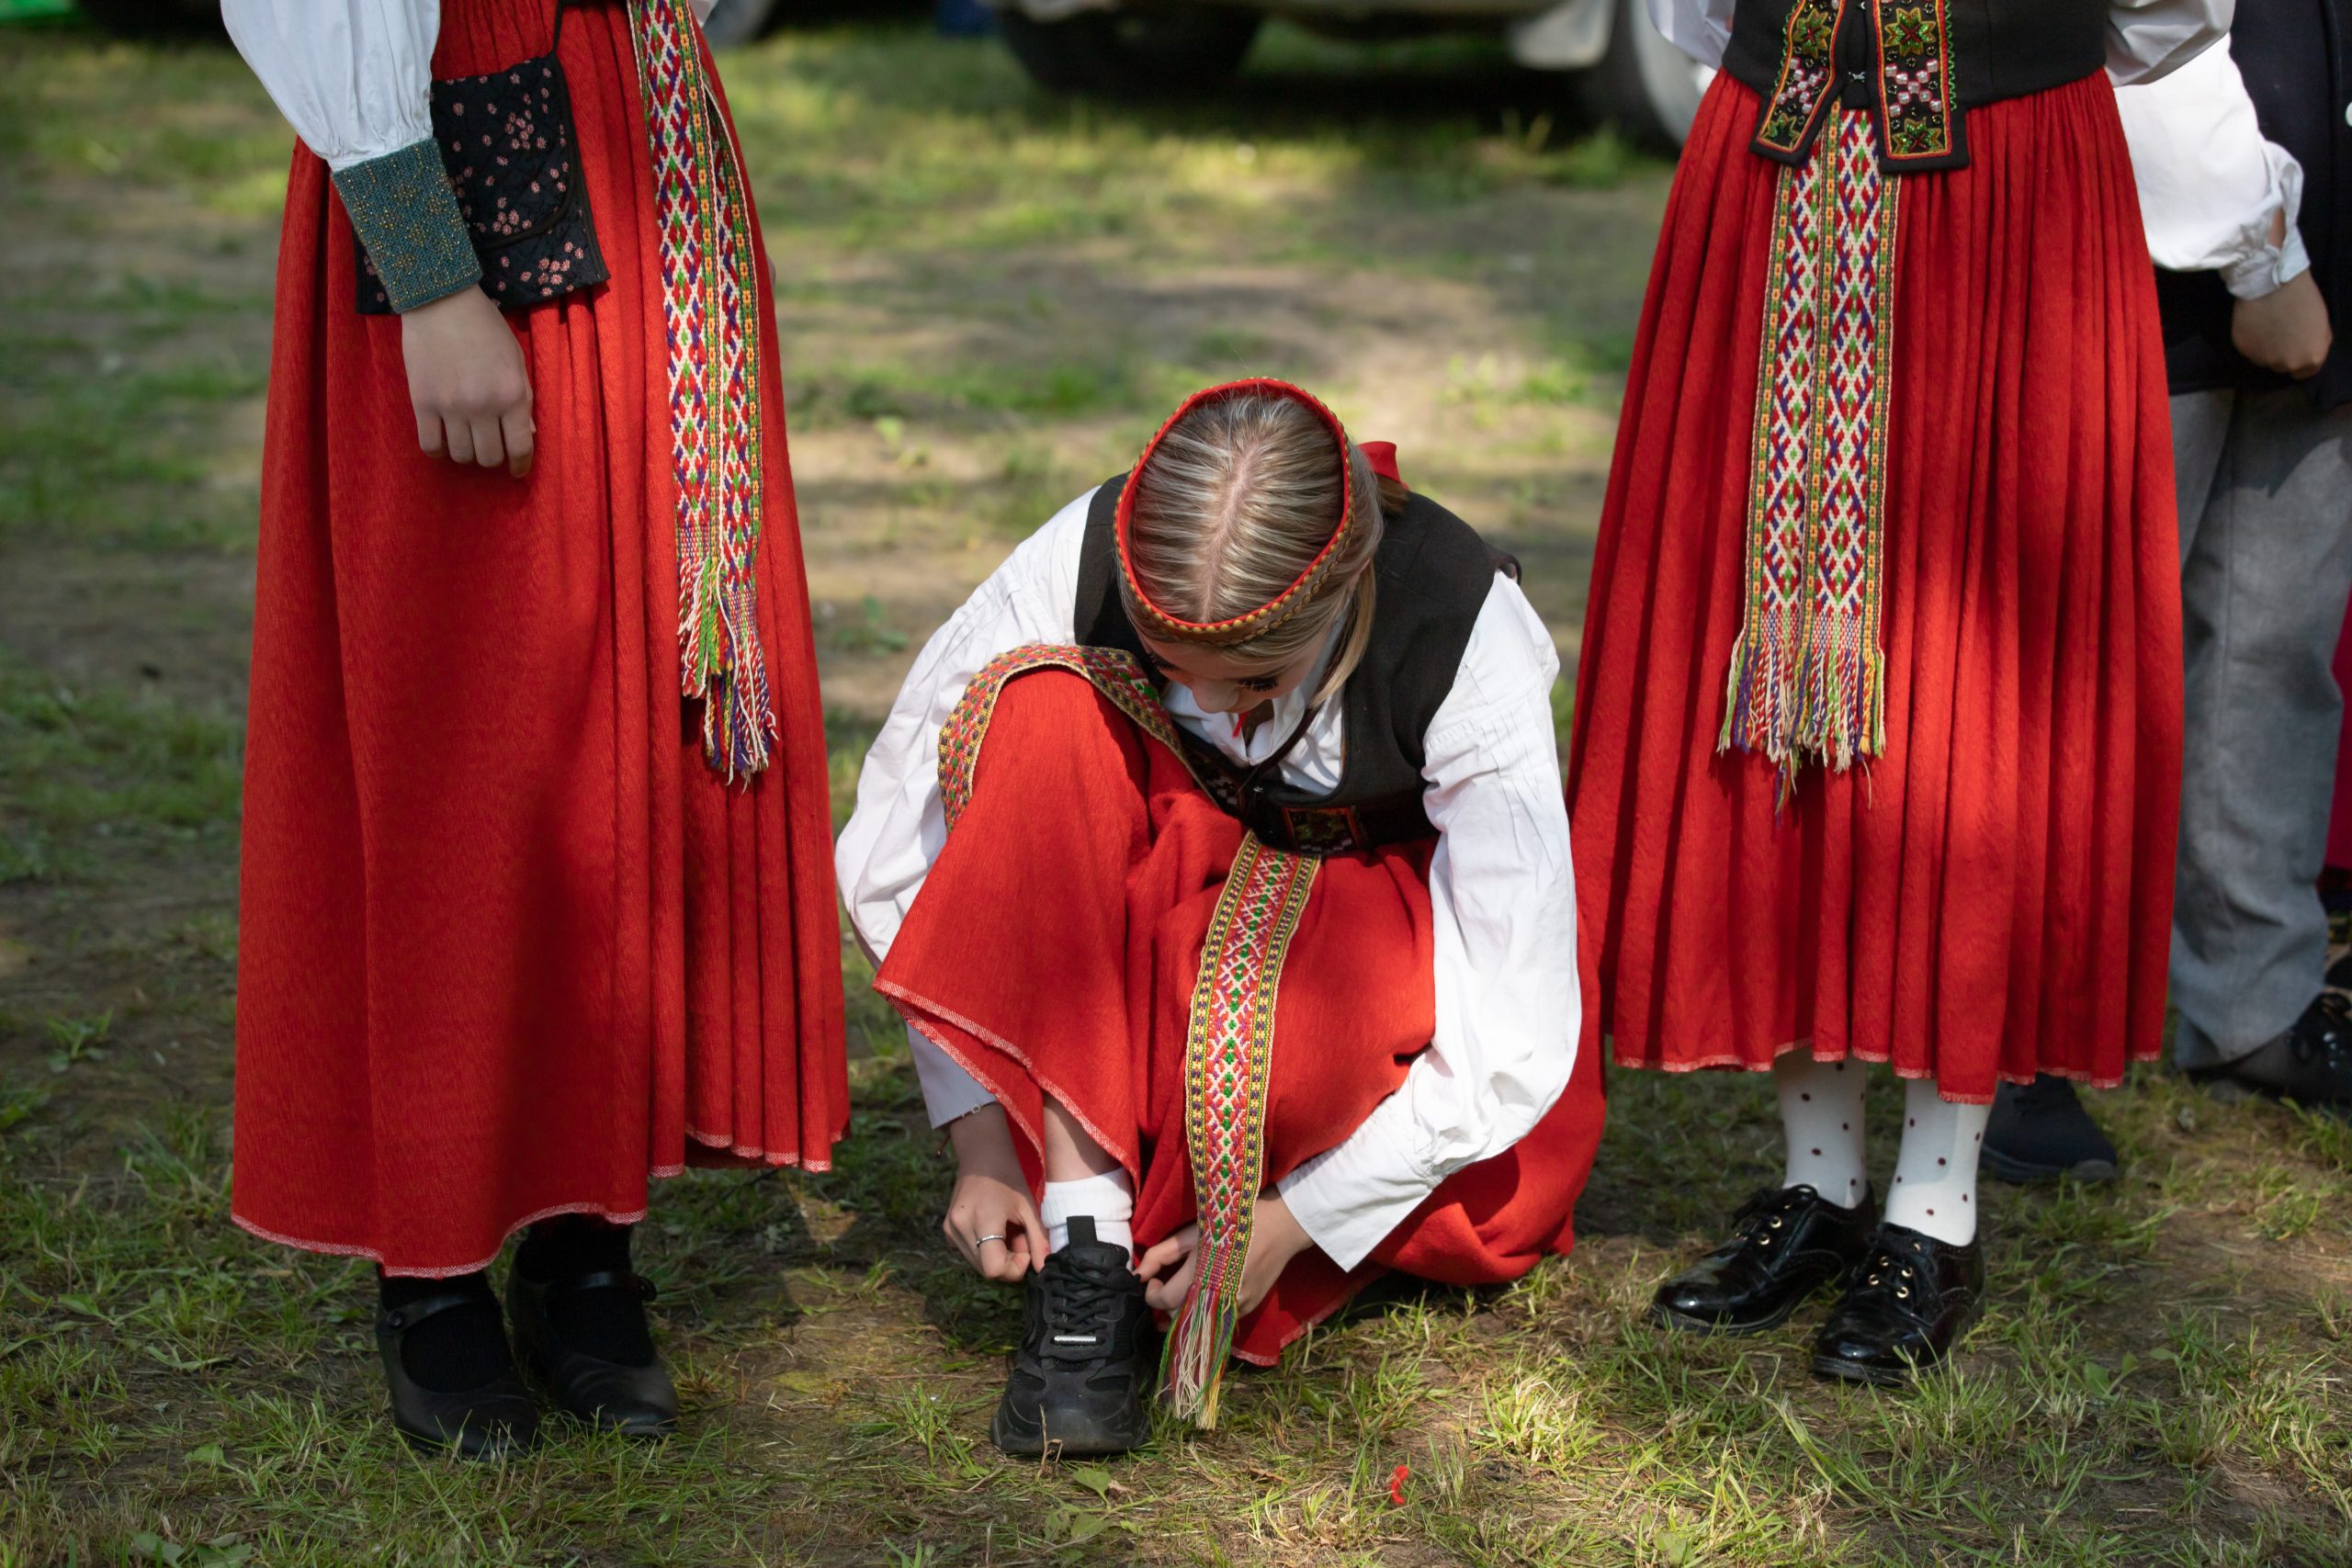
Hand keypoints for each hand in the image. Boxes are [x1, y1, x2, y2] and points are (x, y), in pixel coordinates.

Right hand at [400, 286, 534, 475]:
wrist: (441, 301)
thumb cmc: (485, 327)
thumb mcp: (516, 360)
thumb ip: (523, 399)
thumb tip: (526, 434)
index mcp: (512, 394)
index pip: (520, 447)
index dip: (520, 466)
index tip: (517, 471)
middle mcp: (484, 406)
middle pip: (489, 457)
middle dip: (492, 457)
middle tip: (489, 446)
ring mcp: (451, 406)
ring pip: (461, 455)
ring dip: (466, 453)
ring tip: (466, 439)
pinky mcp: (422, 402)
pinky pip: (430, 445)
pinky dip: (439, 450)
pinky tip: (444, 441)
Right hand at [943, 1104, 1045, 1281]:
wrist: (982, 1155)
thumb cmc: (1010, 1178)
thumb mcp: (1029, 1208)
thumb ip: (1038, 1241)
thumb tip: (1042, 1269)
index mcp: (981, 1221)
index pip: (994, 1269)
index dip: (1014, 1267)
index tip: (1026, 1245)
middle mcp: (959, 1228)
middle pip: (986, 1270)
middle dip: (1008, 1260)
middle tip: (1019, 1236)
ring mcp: (950, 1230)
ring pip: (978, 1264)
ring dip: (997, 1256)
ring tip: (1007, 1230)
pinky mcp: (947, 1229)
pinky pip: (970, 1252)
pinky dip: (985, 1249)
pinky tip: (994, 1229)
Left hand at [1136, 1191, 1314, 1317]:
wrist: (1280, 1227)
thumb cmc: (1231, 1223)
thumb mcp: (1192, 1233)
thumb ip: (1161, 1255)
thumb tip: (1140, 1274)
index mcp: (1199, 1278)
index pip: (1163, 1302)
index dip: (1151, 1292)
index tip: (1153, 1279)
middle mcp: (1216, 1301)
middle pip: (1178, 1317)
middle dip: (1168, 1302)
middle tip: (1168, 1281)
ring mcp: (1234, 1309)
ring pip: (1198, 1320)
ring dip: (1187, 1307)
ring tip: (1189, 1284)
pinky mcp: (1247, 1311)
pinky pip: (1217, 1316)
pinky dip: (1208, 1307)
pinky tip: (1212, 1287)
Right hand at [2233, 270, 2332, 379]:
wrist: (2271, 283)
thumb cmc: (2303, 298)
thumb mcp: (2322, 323)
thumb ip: (2316, 344)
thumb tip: (2307, 353)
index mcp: (2309, 359)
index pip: (2305, 372)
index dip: (2302, 358)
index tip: (2297, 345)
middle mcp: (2285, 364)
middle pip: (2283, 366)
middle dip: (2283, 353)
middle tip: (2281, 332)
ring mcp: (2261, 359)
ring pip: (2264, 359)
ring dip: (2266, 347)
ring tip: (2267, 325)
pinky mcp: (2243, 349)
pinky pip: (2249, 349)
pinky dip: (2252, 339)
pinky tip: (2255, 323)